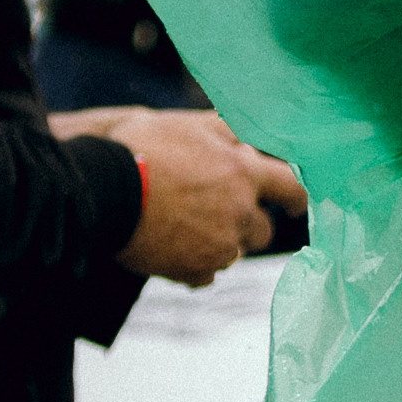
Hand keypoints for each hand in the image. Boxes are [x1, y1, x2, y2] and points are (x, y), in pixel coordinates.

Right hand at [108, 107, 309, 287]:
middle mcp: (240, 214)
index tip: (294, 204)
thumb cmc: (146, 149)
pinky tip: (174, 248)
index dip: (295, 197)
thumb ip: (228, 131)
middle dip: (248, 223)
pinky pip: (206, 274)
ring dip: (219, 243)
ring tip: (185, 226)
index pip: (293, 190)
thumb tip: (250, 139)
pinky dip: (195, 264)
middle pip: (263, 231)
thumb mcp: (191, 126)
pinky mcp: (192, 271)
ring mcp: (218, 247)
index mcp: (245, 176)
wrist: (105, 191)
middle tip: (219, 212)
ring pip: (233, 253)